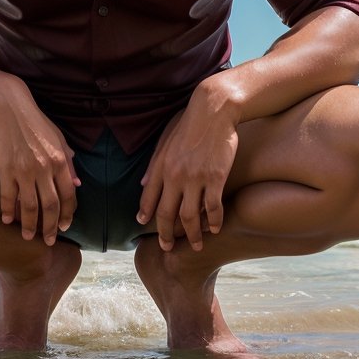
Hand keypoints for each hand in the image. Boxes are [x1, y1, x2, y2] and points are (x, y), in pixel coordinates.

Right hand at [0, 96, 79, 244]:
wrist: (9, 108)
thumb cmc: (36, 123)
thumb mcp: (59, 138)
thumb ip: (69, 163)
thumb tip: (77, 184)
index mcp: (61, 161)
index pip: (69, 195)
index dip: (67, 214)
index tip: (64, 226)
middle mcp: (44, 168)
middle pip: (50, 206)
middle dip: (50, 227)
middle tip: (48, 241)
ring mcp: (24, 170)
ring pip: (29, 206)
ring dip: (30, 225)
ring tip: (28, 236)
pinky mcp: (6, 169)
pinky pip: (8, 196)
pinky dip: (9, 211)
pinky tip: (8, 221)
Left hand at [137, 95, 239, 251]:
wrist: (213, 110)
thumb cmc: (189, 123)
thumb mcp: (165, 140)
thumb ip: (154, 164)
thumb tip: (143, 185)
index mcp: (161, 167)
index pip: (149, 198)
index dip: (146, 215)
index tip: (144, 227)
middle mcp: (175, 176)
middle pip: (167, 214)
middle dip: (166, 235)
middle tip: (168, 248)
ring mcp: (195, 178)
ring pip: (189, 216)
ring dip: (192, 235)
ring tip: (196, 245)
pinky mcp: (215, 177)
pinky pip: (212, 207)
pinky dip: (213, 221)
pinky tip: (214, 229)